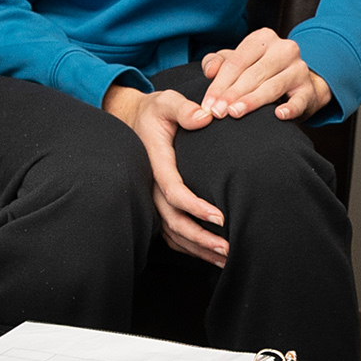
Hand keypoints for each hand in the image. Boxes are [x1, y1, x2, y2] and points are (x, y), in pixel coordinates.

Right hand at [102, 85, 228, 266]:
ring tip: (225, 259)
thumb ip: (184, 109)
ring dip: (197, 249)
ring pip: (172, 232)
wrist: (133, 120)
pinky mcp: (156, 203)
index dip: (195, 207)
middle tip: (228, 248)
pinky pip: (170, 232)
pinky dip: (189, 247)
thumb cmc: (155, 111)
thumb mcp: (166, 101)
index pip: (173, 191)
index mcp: (156, 162)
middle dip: (200, 238)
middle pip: (172, 221)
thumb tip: (205, 117)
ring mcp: (152, 197)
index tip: (219, 217)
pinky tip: (209, 255)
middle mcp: (151, 185)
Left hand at [199, 28, 332, 120]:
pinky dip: (290, 108)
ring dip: (252, 101)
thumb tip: (209, 71)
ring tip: (235, 113)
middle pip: (253, 74)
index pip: (236, 62)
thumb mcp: (238, 62)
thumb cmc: (261, 72)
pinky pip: (299, 100)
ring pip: (272, 86)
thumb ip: (218, 62)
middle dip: (232, 94)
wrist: (298, 84)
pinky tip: (279, 115)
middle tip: (217, 112)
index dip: (219, 84)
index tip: (207, 104)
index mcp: (263, 39)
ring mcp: (299, 69)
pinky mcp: (309, 89)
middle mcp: (284, 49)